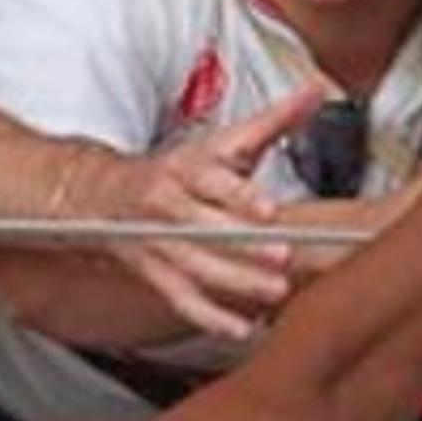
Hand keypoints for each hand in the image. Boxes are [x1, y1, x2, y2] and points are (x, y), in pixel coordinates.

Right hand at [58, 83, 324, 339]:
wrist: (107, 194)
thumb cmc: (181, 168)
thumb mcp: (222, 140)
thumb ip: (272, 120)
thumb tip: (314, 92)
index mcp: (187, 167)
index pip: (213, 181)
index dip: (241, 196)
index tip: (271, 210)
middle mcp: (168, 204)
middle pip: (205, 227)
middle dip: (244, 244)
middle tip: (283, 256)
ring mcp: (158, 242)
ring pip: (194, 266)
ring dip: (234, 282)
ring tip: (275, 292)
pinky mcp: (154, 273)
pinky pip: (180, 299)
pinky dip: (210, 317)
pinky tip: (242, 329)